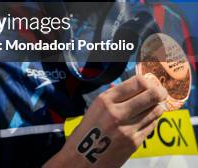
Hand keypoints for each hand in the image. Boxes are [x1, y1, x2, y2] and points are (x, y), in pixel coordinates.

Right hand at [46, 74, 167, 167]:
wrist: (81, 159)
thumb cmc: (86, 133)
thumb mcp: (95, 109)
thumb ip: (113, 99)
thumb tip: (133, 89)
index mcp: (104, 100)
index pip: (136, 83)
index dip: (147, 81)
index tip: (149, 82)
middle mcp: (117, 112)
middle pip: (151, 95)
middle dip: (159, 92)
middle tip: (160, 92)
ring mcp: (128, 129)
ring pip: (155, 111)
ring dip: (156, 107)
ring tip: (153, 106)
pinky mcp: (134, 143)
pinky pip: (150, 126)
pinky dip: (151, 121)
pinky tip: (145, 120)